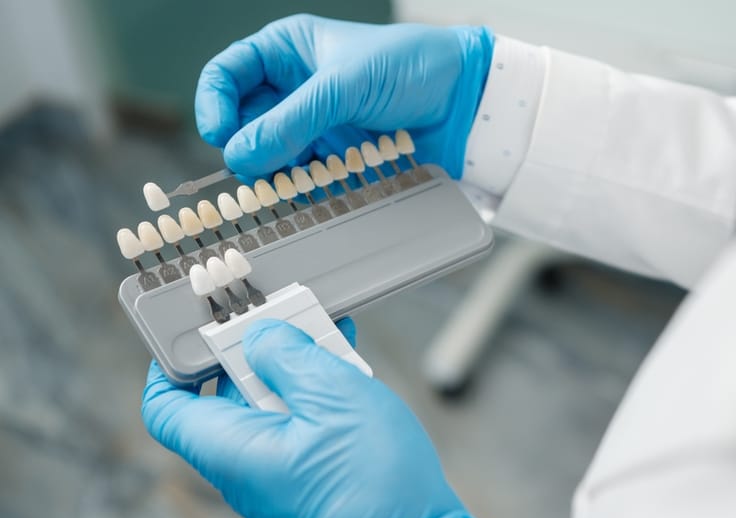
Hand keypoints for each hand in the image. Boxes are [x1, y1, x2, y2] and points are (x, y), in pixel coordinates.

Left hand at [141, 319, 503, 517]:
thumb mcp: (331, 395)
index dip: (173, 364)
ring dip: (298, 372)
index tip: (199, 331)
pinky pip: (301, 430)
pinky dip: (319, 397)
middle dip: (258, 352)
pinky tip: (350, 372)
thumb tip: (262, 338)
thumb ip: (289, 356)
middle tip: (290, 320)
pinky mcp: (312, 484)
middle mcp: (246, 468)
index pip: (166, 407)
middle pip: (229, 397)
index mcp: (231, 448)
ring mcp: (279, 478)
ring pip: (272, 410)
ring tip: (334, 342)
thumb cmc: (372, 484)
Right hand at [195, 14, 494, 178]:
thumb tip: (241, 154)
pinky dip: (299, 188)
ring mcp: (313, 125)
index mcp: (287, 51)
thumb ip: (292, 120)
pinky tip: (308, 191)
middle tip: (254, 170)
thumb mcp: (345, 85)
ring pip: (270, 155)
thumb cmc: (410, 68)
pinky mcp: (334, 157)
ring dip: (272, 173)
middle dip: (245, 146)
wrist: (463, 101)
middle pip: (243, 122)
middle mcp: (293, 88)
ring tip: (285, 184)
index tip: (219, 135)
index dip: (214, 103)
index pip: (228, 74)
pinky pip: (301, 177)